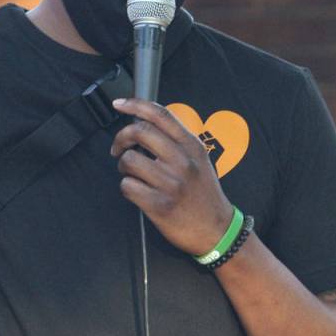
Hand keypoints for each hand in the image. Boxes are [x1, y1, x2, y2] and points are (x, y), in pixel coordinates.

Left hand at [110, 97, 235, 255]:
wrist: (216, 230)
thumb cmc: (203, 193)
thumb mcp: (199, 159)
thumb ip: (177, 140)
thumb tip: (144, 121)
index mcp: (192, 146)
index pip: (161, 114)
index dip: (135, 104)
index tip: (119, 104)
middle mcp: (183, 161)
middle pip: (139, 132)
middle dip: (121, 138)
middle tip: (118, 149)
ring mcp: (171, 183)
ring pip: (129, 160)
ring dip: (124, 167)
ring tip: (133, 175)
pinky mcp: (159, 205)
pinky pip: (127, 186)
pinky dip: (127, 188)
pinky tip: (137, 192)